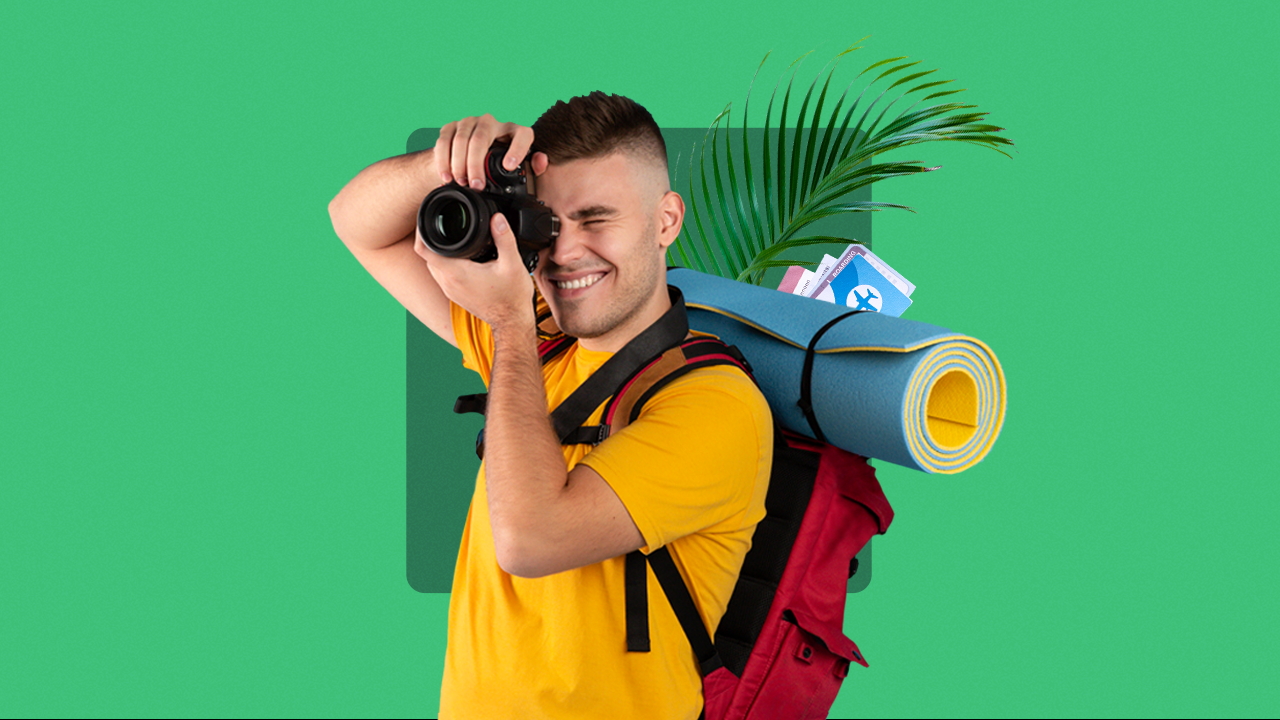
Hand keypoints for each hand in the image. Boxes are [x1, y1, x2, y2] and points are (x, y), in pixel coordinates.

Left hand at [417, 211, 535, 330]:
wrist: (512, 322)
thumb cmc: (512, 298)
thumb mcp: (513, 264)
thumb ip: (504, 238)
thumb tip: (497, 217)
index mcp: (456, 273)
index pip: (424, 249)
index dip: (421, 230)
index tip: (429, 218)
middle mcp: (448, 282)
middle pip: (426, 254)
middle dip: (431, 236)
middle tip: (444, 222)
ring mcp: (450, 290)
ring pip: (433, 264)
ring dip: (438, 250)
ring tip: (451, 236)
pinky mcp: (454, 294)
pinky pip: (441, 273)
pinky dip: (444, 262)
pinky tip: (460, 256)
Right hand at [433, 114, 548, 189]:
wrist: (468, 158)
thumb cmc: (498, 163)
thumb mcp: (517, 167)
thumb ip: (532, 166)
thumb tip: (541, 161)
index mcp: (513, 130)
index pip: (522, 133)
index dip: (517, 148)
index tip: (509, 166)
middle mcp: (491, 122)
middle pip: (481, 139)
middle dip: (476, 165)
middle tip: (477, 186)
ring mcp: (469, 122)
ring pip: (461, 140)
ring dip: (459, 164)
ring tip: (462, 183)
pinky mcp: (450, 127)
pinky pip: (444, 142)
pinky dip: (444, 162)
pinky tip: (447, 177)